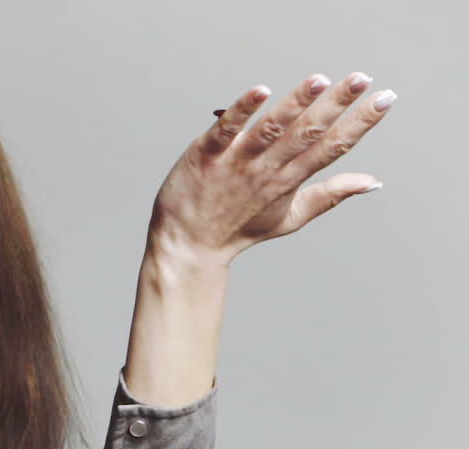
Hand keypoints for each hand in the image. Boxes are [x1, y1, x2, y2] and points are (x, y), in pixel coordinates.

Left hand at [146, 72, 395, 270]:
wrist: (187, 245)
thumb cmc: (239, 229)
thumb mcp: (291, 216)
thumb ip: (331, 195)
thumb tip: (373, 181)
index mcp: (290, 180)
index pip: (332, 148)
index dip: (360, 124)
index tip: (385, 98)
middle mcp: (267, 170)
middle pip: (307, 134)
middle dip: (336, 105)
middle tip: (361, 78)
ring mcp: (236, 162)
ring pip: (271, 130)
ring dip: (295, 105)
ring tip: (319, 81)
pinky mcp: (206, 155)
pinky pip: (226, 131)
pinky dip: (243, 111)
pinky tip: (261, 91)